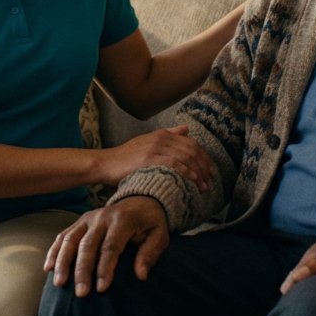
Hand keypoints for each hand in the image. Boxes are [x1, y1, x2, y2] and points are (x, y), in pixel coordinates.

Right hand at [45, 197, 169, 296]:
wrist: (142, 198)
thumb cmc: (150, 222)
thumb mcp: (160, 234)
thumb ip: (151, 253)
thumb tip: (141, 275)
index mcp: (122, 220)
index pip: (110, 246)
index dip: (105, 268)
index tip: (102, 288)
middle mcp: (101, 217)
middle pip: (87, 245)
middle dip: (82, 270)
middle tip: (81, 293)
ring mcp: (88, 218)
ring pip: (70, 239)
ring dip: (63, 262)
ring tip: (60, 284)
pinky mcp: (80, 221)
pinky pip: (63, 235)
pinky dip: (54, 251)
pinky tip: (48, 268)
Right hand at [99, 125, 213, 190]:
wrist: (106, 163)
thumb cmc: (126, 157)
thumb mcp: (148, 141)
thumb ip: (168, 135)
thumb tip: (186, 129)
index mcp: (163, 134)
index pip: (192, 143)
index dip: (204, 158)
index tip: (210, 171)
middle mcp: (161, 138)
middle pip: (192, 150)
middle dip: (204, 167)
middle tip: (209, 182)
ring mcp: (155, 147)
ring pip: (186, 157)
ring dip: (198, 173)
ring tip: (203, 187)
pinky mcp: (149, 158)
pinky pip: (174, 164)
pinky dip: (186, 172)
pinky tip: (193, 181)